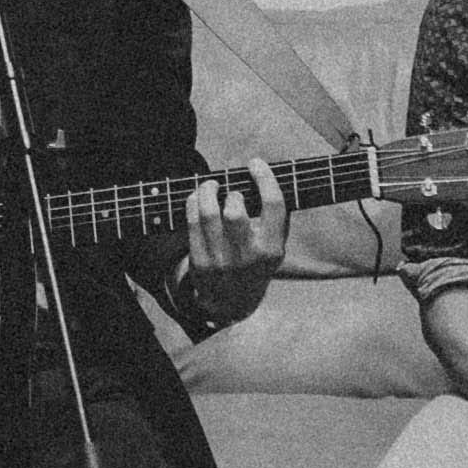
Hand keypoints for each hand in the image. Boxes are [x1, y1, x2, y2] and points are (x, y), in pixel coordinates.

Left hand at [180, 165, 286, 313]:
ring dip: (207, 191)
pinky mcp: (200, 263)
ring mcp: (221, 261)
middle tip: (230, 190)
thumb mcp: (275, 247)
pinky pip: (192, 223)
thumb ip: (275, 217)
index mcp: (272, 249)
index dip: (265, 178)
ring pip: (208, 213)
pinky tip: (197, 199)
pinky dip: (193, 203)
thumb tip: (265, 175)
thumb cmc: (255, 262)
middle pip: (235, 211)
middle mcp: (247, 256)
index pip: (273, 205)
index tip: (255, 164)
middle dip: (231, 193)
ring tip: (210, 185)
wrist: (232, 303)